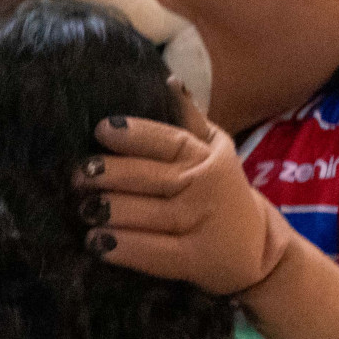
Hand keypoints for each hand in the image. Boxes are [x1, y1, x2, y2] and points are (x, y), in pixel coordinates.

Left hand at [76, 79, 288, 295]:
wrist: (259, 251)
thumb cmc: (222, 193)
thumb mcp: (217, 152)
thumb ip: (190, 120)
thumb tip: (169, 80)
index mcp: (206, 157)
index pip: (167, 141)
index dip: (134, 134)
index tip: (101, 129)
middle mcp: (205, 187)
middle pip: (149, 177)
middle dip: (109, 175)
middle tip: (78, 176)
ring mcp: (201, 224)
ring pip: (148, 213)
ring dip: (111, 211)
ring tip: (84, 210)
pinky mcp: (196, 259)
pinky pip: (155, 252)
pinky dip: (125, 247)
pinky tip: (99, 243)